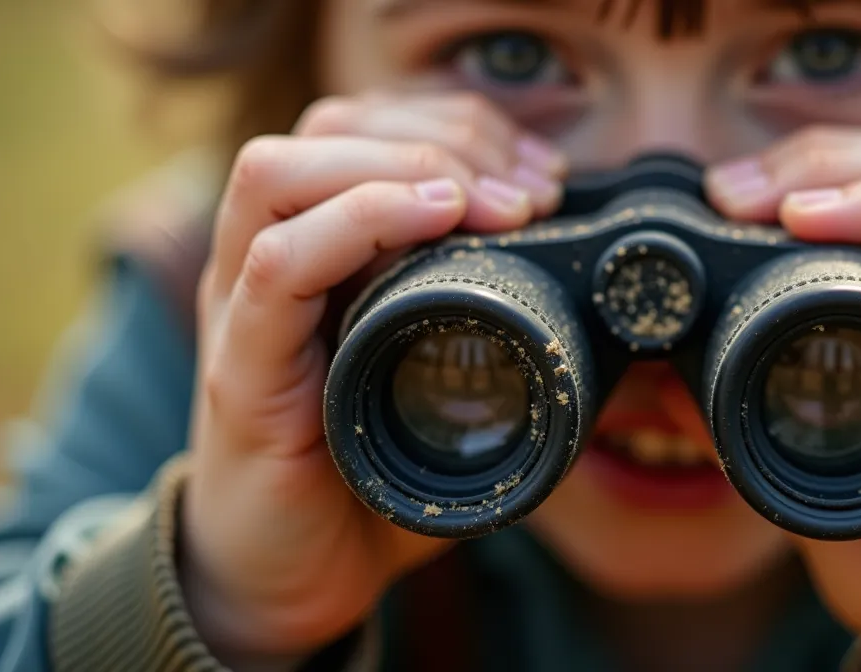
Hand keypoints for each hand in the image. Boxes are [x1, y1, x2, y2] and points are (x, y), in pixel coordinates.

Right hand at [181, 92, 567, 664]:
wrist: (290, 578)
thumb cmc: (367, 480)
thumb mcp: (449, 397)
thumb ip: (504, 352)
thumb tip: (621, 350)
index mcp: (322, 254)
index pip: (367, 130)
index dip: (459, 128)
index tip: (543, 173)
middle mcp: (270, 264)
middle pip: (328, 128)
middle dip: (443, 135)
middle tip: (530, 187)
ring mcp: (245, 311)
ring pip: (280, 171)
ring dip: (402, 165)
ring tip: (489, 203)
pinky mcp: (239, 372)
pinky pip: (275, 266)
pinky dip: (356, 222)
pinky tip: (435, 220)